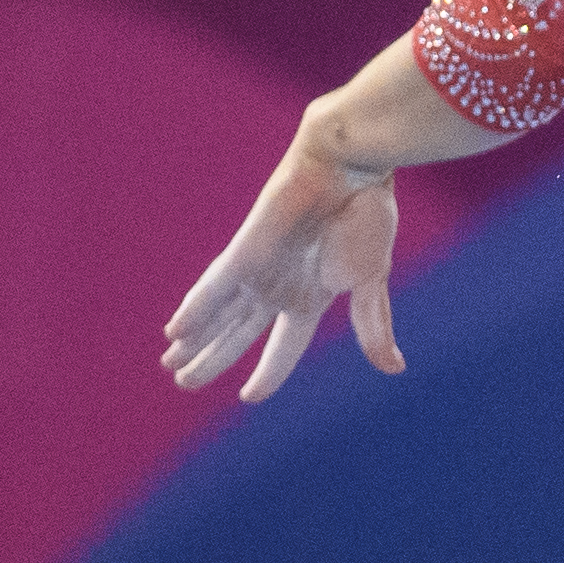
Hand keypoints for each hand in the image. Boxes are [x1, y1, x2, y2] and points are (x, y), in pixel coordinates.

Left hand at [164, 110, 409, 398]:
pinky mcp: (246, 250)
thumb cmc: (367, 215)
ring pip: (219, 315)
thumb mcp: (372, 279)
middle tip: (182, 380)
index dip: (267, 372)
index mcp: (312, 296)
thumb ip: (372, 324)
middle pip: (238, 332)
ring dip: (195, 340)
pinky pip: (215, 287)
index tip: (248, 396)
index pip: (283, 346)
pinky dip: (196, 310)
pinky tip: (174, 332)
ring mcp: (259, 269)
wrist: (351, 166)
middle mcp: (279, 286)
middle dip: (213, 357)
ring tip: (169, 361)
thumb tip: (394, 369)